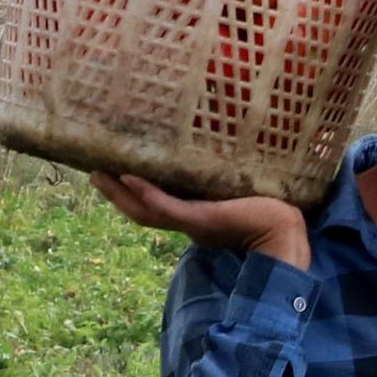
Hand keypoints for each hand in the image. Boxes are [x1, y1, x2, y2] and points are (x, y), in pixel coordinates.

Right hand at [92, 170, 309, 272]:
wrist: (285, 229)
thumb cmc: (268, 206)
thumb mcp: (235, 190)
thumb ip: (219, 179)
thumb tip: (213, 147)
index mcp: (193, 217)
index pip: (155, 206)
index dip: (131, 195)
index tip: (112, 176)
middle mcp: (188, 222)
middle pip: (141, 211)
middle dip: (115, 195)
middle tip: (92, 173)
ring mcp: (192, 224)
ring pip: (147, 212)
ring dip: (120, 195)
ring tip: (100, 176)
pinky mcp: (202, 221)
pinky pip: (169, 209)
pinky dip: (148, 196)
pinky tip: (129, 180)